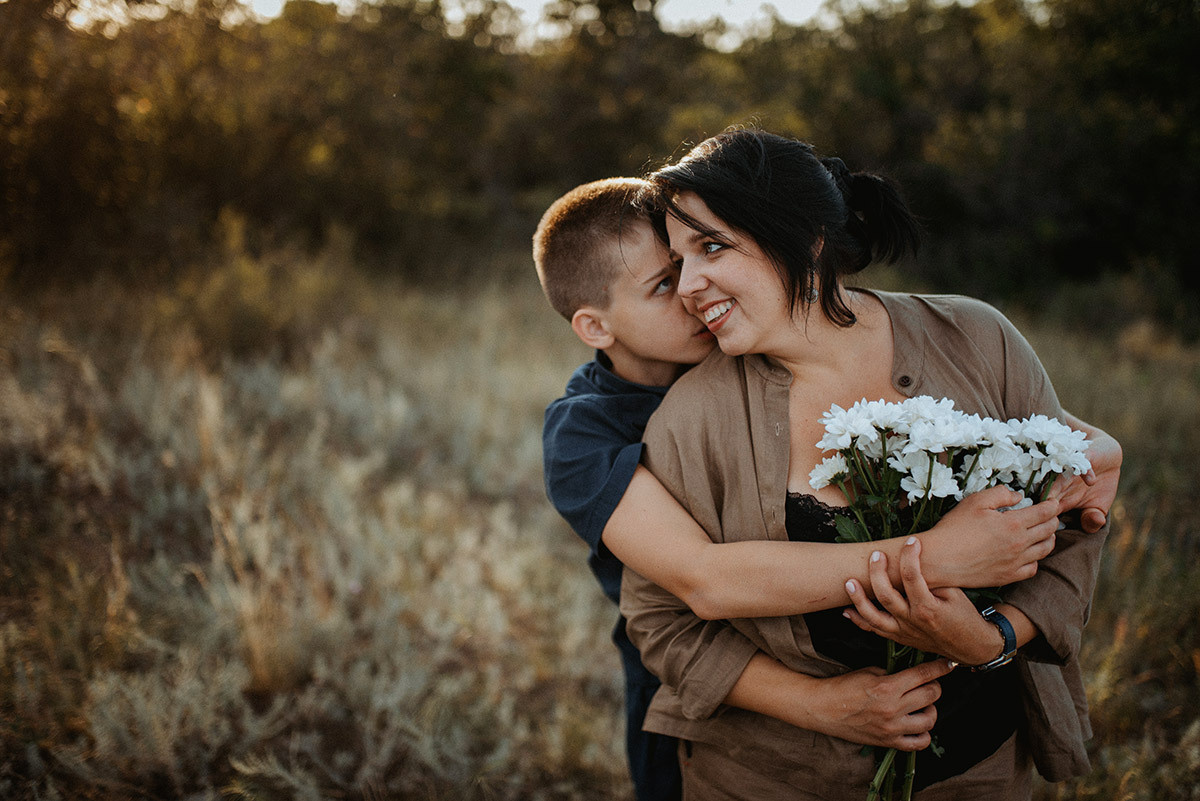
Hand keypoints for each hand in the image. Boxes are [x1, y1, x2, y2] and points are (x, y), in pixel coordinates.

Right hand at [810, 659, 953, 750]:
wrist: (823, 708)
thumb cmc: (843, 686)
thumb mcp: (869, 672)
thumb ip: (894, 674)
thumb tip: (914, 675)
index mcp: (887, 686)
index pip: (923, 675)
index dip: (940, 667)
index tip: (949, 664)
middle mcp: (892, 708)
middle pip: (932, 695)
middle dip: (935, 686)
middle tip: (930, 683)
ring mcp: (892, 728)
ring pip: (930, 719)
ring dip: (931, 709)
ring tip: (923, 705)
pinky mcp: (888, 742)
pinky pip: (918, 743)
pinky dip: (923, 733)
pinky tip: (918, 724)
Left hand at [844, 541, 1003, 665]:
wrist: (971, 647)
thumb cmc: (965, 617)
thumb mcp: (956, 595)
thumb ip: (934, 580)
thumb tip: (913, 560)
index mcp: (928, 608)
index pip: (912, 577)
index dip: (909, 555)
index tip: (911, 541)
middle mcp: (912, 621)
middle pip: (886, 595)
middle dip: (877, 573)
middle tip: (876, 555)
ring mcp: (903, 632)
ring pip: (874, 617)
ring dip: (859, 599)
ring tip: (849, 582)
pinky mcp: (899, 638)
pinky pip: (875, 631)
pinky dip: (859, 621)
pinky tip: (846, 610)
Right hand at [919, 485, 1057, 588]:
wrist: (939, 559)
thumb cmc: (954, 529)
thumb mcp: (975, 502)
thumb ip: (1000, 494)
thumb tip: (1018, 496)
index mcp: (1013, 523)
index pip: (1045, 512)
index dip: (1052, 505)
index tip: (1053, 501)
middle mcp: (1019, 544)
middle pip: (1049, 530)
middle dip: (1053, 519)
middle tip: (1050, 514)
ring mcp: (1015, 562)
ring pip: (1045, 550)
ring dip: (1049, 539)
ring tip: (1045, 533)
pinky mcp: (1008, 576)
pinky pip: (1033, 569)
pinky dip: (1035, 559)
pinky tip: (1029, 554)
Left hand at [1047, 431, 1121, 533]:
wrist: (1106, 455)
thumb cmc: (1100, 486)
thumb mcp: (1098, 507)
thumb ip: (1092, 519)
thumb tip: (1094, 524)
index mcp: (1060, 501)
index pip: (1045, 512)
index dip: (1043, 520)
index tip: (1040, 528)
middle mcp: (1059, 486)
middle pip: (1044, 497)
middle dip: (1040, 506)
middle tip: (1038, 514)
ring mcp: (1067, 470)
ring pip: (1055, 480)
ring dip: (1053, 488)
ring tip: (1053, 498)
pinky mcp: (1081, 457)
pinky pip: (1080, 465)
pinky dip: (1085, 472)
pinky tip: (1092, 481)